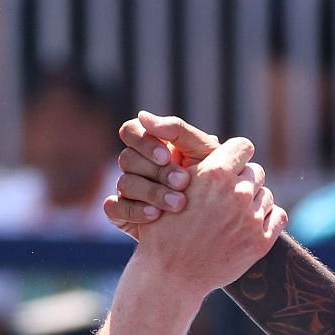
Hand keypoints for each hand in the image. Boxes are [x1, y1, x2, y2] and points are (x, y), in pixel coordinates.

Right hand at [106, 111, 221, 240]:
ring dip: (152, 192)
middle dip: (156, 171)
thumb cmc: (215, 178)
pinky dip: (134, 210)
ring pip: (124, 183)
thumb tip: (142, 115)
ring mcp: (129, 190)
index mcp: (152, 145)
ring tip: (179, 204)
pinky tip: (156, 216)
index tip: (166, 157)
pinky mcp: (124, 215)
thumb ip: (177, 130)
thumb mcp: (203, 151)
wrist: (220, 218)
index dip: (143, 142)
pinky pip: (114, 209)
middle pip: (127, 158)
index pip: (131, 131)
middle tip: (183, 182)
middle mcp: (137, 166)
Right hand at [131, 135, 285, 295]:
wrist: (170, 275)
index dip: (235, 155)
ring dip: (254, 201)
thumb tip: (214, 141)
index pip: (244, 146)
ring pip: (266, 194)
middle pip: (256, 171)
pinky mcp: (261, 242)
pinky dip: (267, 218)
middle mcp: (237, 192)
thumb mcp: (171, 187)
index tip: (229, 165)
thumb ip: (196, 164)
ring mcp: (251, 218)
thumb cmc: (164, 229)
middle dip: (243, 180)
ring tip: (233, 214)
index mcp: (215, 173)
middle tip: (227, 196)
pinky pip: (278, 216)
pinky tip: (250, 224)